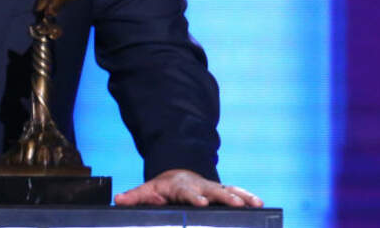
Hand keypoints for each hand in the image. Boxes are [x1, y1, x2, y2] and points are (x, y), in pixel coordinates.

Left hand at [114, 169, 262, 207]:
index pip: (188, 192)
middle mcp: (198, 185)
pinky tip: (259, 203)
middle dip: (224, 196)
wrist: (176, 174)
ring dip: (242, 196)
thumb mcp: (146, 190)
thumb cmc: (162, 187)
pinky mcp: (221, 191)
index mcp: (180, 186)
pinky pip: (236, 192)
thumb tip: (120, 200)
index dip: (195, 197)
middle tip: (236, 204)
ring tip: (255, 203)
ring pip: (228, 189)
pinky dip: (247, 196)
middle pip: (213, 190)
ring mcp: (211, 187)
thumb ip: (135, 197)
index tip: (202, 202)